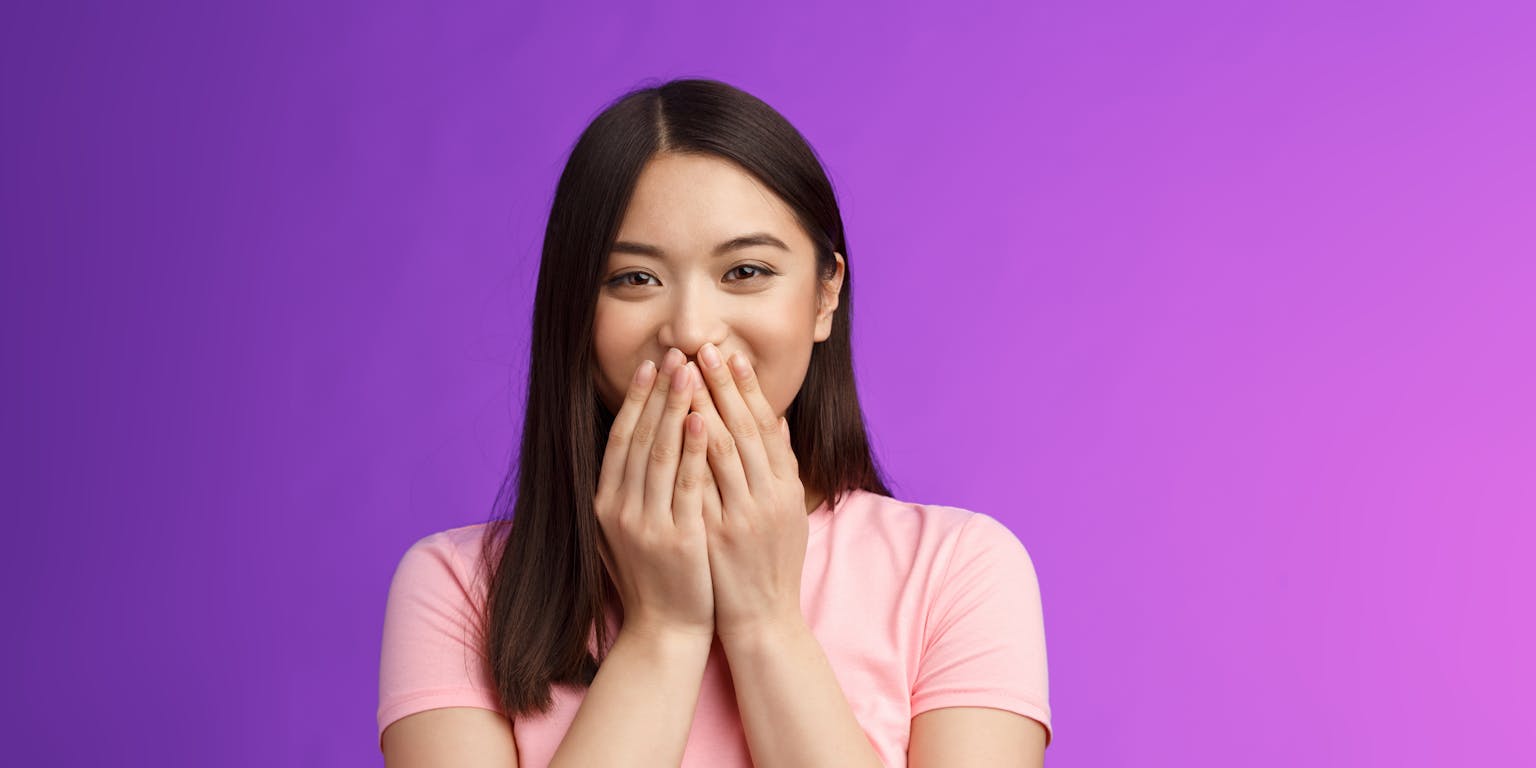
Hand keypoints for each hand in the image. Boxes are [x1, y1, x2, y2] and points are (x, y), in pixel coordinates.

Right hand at [593, 348, 716, 640]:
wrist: (665, 630)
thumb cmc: (655, 577)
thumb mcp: (629, 529)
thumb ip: (631, 488)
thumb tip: (640, 440)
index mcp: (605, 504)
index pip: (620, 439)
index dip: (637, 400)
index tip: (653, 365)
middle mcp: (618, 510)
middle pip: (639, 438)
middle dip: (659, 392)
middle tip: (676, 352)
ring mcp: (645, 524)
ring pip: (661, 454)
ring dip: (676, 408)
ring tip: (691, 371)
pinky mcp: (676, 539)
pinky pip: (686, 485)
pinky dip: (694, 450)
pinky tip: (704, 420)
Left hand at [687, 342, 808, 641]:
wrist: (763, 619)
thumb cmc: (772, 564)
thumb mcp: (788, 512)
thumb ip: (782, 466)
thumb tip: (776, 420)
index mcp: (786, 488)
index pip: (766, 427)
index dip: (749, 389)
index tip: (732, 355)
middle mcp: (768, 497)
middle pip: (744, 429)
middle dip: (723, 386)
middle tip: (706, 348)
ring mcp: (742, 516)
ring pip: (722, 449)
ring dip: (703, 405)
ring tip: (687, 373)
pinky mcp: (716, 534)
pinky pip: (701, 483)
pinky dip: (691, 450)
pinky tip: (680, 422)